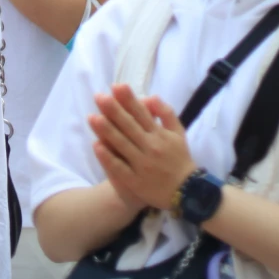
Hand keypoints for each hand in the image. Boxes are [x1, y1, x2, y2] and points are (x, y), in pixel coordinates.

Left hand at [87, 84, 196, 211]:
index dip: (129, 100)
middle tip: (99, 97)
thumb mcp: (178, 133)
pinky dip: (108, 157)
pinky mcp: (135, 181)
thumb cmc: (179, 158)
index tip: (116, 86)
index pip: (142, 113)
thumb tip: (151, 96)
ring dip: (107, 131)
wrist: (186, 191)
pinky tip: (96, 146)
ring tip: (92, 117)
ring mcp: (142, 164)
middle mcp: (151, 147)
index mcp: (160, 134)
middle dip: (114, 111)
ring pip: (122, 144)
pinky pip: (120, 167)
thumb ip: (166, 114)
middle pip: (129, 126)